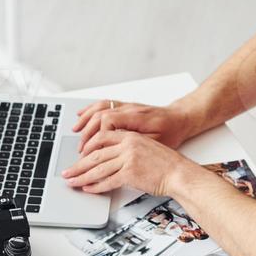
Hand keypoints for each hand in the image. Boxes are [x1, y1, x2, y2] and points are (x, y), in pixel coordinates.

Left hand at [62, 130, 195, 197]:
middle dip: (78, 165)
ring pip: (98, 168)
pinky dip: (96, 186)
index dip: (87, 147)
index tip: (79, 155)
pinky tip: (89, 189)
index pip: (101, 138)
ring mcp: (128, 159)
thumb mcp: (146, 147)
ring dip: (82, 176)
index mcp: (130, 136)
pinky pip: (108, 181)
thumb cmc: (166, 163)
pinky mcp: (130, 173)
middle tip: (68, 171)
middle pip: (95, 154)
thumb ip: (127, 149)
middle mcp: (127, 145)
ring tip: (72, 182)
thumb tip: (110, 159)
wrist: (179, 173)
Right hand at [72, 100, 191, 153]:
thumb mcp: (157, 142)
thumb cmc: (172, 132)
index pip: (108, 122)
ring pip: (99, 108)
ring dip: (85, 120)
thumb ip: (136, 144)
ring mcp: (126, 106)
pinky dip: (90, 110)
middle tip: (80, 150)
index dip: (97, 137)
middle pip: (100, 116)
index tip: (91, 151)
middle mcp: (129, 109)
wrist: (180, 119)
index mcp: (137, 117)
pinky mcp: (125, 107)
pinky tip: (82, 115)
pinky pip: (104, 104)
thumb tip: (117, 150)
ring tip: (75, 132)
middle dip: (87, 133)